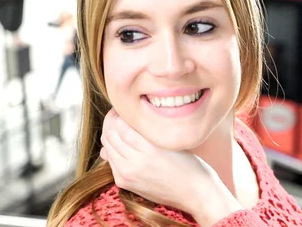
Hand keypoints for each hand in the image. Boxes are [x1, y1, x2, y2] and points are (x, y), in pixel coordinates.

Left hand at [100, 109, 242, 225]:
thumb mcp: (170, 142)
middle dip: (110, 121)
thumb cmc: (188, 163)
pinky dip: (112, 150)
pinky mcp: (124, 183)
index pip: (120, 125)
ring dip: (109, 135)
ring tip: (118, 127)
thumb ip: (146, 132)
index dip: (118, 113)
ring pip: (107, 147)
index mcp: (149, 149)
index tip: (124, 107)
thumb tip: (120, 124)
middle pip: (109, 135)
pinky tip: (121, 145)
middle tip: (117, 114)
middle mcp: (135, 163)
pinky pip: (110, 161)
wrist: (194, 193)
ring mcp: (127, 174)